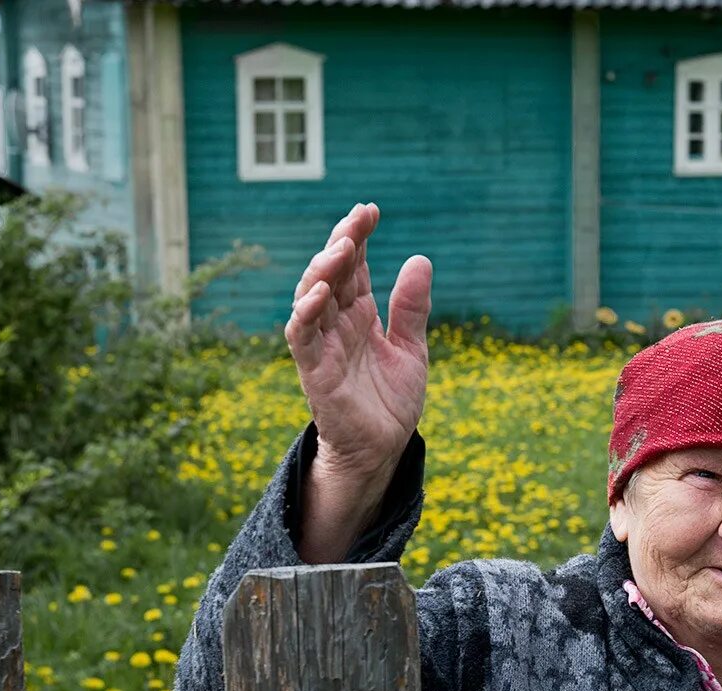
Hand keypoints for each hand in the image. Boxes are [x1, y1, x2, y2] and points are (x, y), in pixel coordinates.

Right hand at [284, 202, 432, 483]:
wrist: (382, 449)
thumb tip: (421, 258)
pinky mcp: (314, 370)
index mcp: (360, 315)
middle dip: (343, 241)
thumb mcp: (412, 349)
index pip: (356, 266)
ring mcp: (322, 345)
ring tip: (342, 247)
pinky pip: (301, 336)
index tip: (371, 210)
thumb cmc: (390, 402)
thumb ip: (412, 308)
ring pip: (311, 296)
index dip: (359, 237)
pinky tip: (323, 292)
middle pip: (332, 273)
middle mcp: (337, 324)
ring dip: (323, 269)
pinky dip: (307, 312)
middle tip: (359, 218)